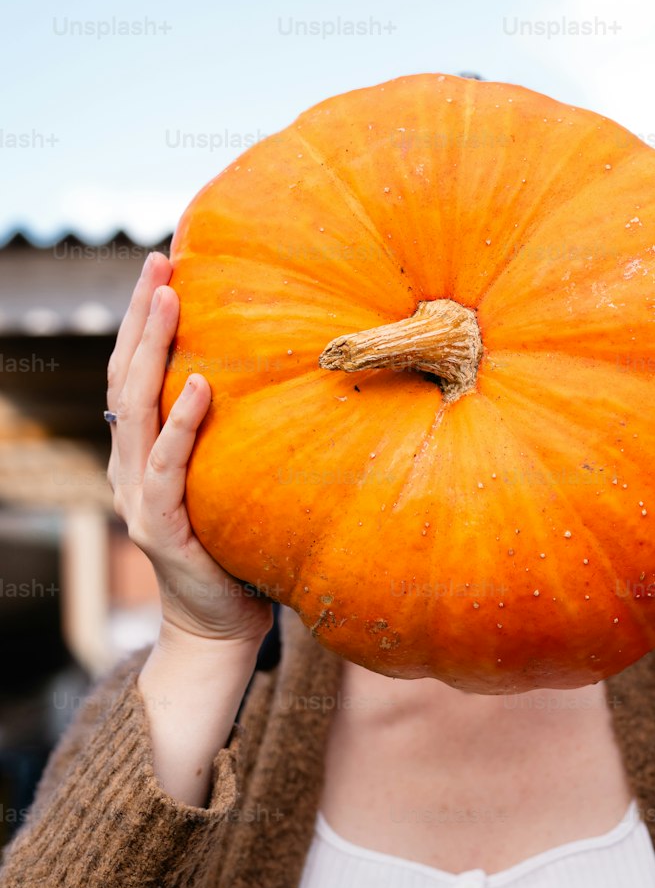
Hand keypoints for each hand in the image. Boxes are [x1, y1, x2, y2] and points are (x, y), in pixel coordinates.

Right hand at [106, 251, 273, 650]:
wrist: (221, 625)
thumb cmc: (238, 545)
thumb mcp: (235, 476)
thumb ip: (241, 431)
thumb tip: (297, 368)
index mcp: (144, 450)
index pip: (133, 371)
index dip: (142, 320)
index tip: (164, 266)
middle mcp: (130, 466)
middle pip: (124, 376)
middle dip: (139, 316)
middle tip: (158, 262)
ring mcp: (137, 496)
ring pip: (133, 410)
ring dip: (150, 351)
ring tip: (168, 300)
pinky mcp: (159, 528)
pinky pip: (166, 468)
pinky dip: (179, 424)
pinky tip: (198, 386)